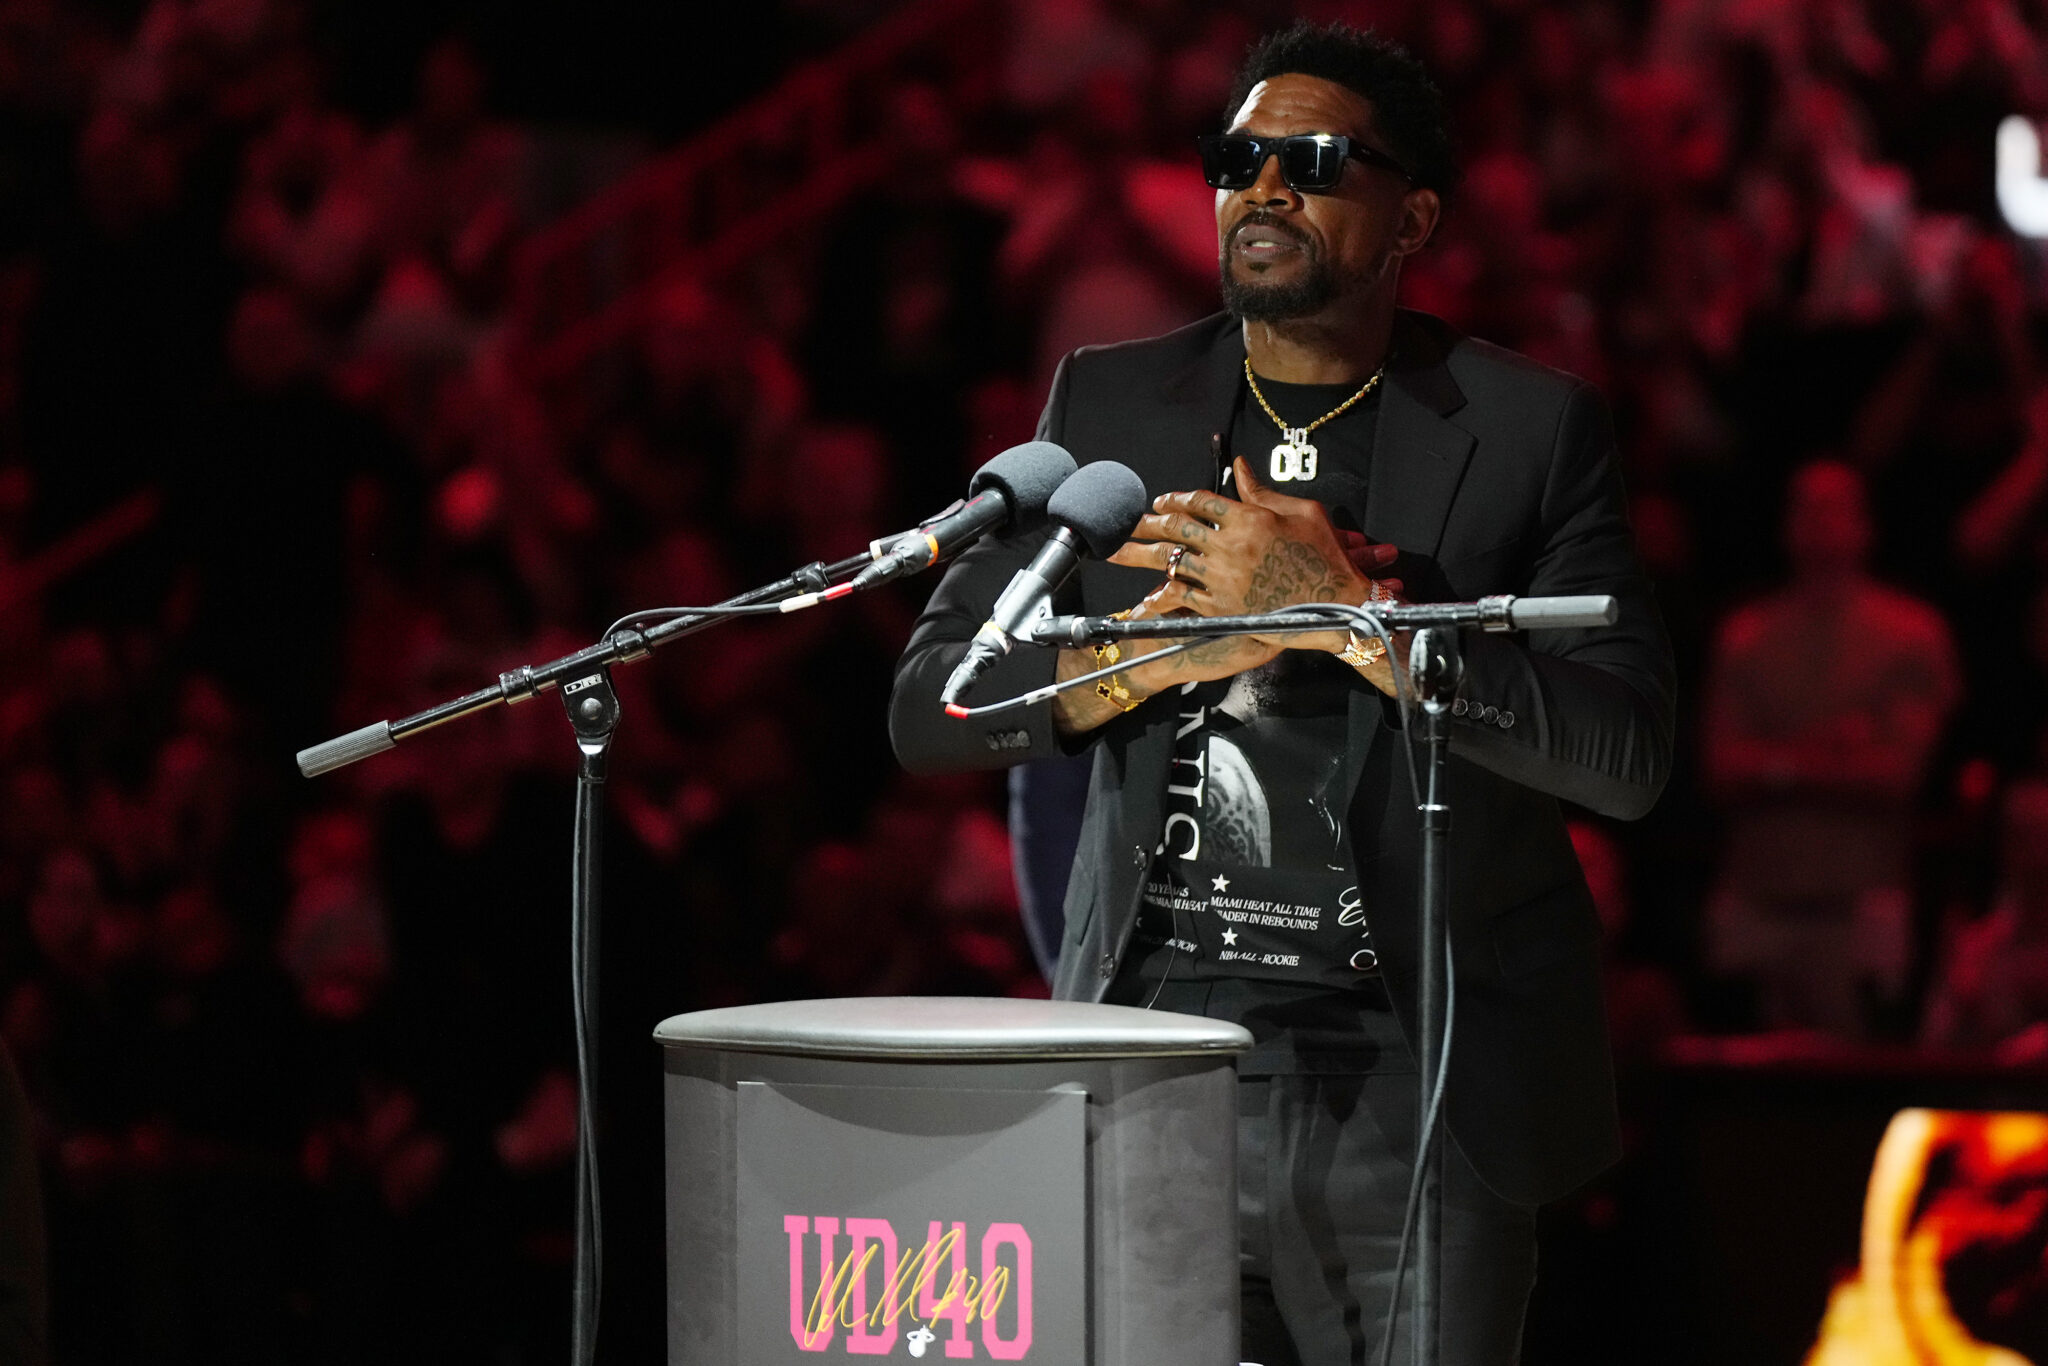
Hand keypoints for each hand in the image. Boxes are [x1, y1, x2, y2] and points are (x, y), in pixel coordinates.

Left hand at [1109, 457, 1380, 652]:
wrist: (1332, 606)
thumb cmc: (1324, 556)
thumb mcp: (1301, 512)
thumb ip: (1262, 491)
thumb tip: (1238, 466)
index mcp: (1249, 518)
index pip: (1200, 500)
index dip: (1177, 498)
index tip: (1162, 501)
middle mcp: (1229, 545)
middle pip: (1177, 527)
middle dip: (1147, 522)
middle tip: (1125, 521)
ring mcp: (1222, 578)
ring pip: (1171, 561)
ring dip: (1138, 556)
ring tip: (1114, 553)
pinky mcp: (1220, 607)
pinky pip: (1181, 598)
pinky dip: (1159, 599)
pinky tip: (1142, 601)